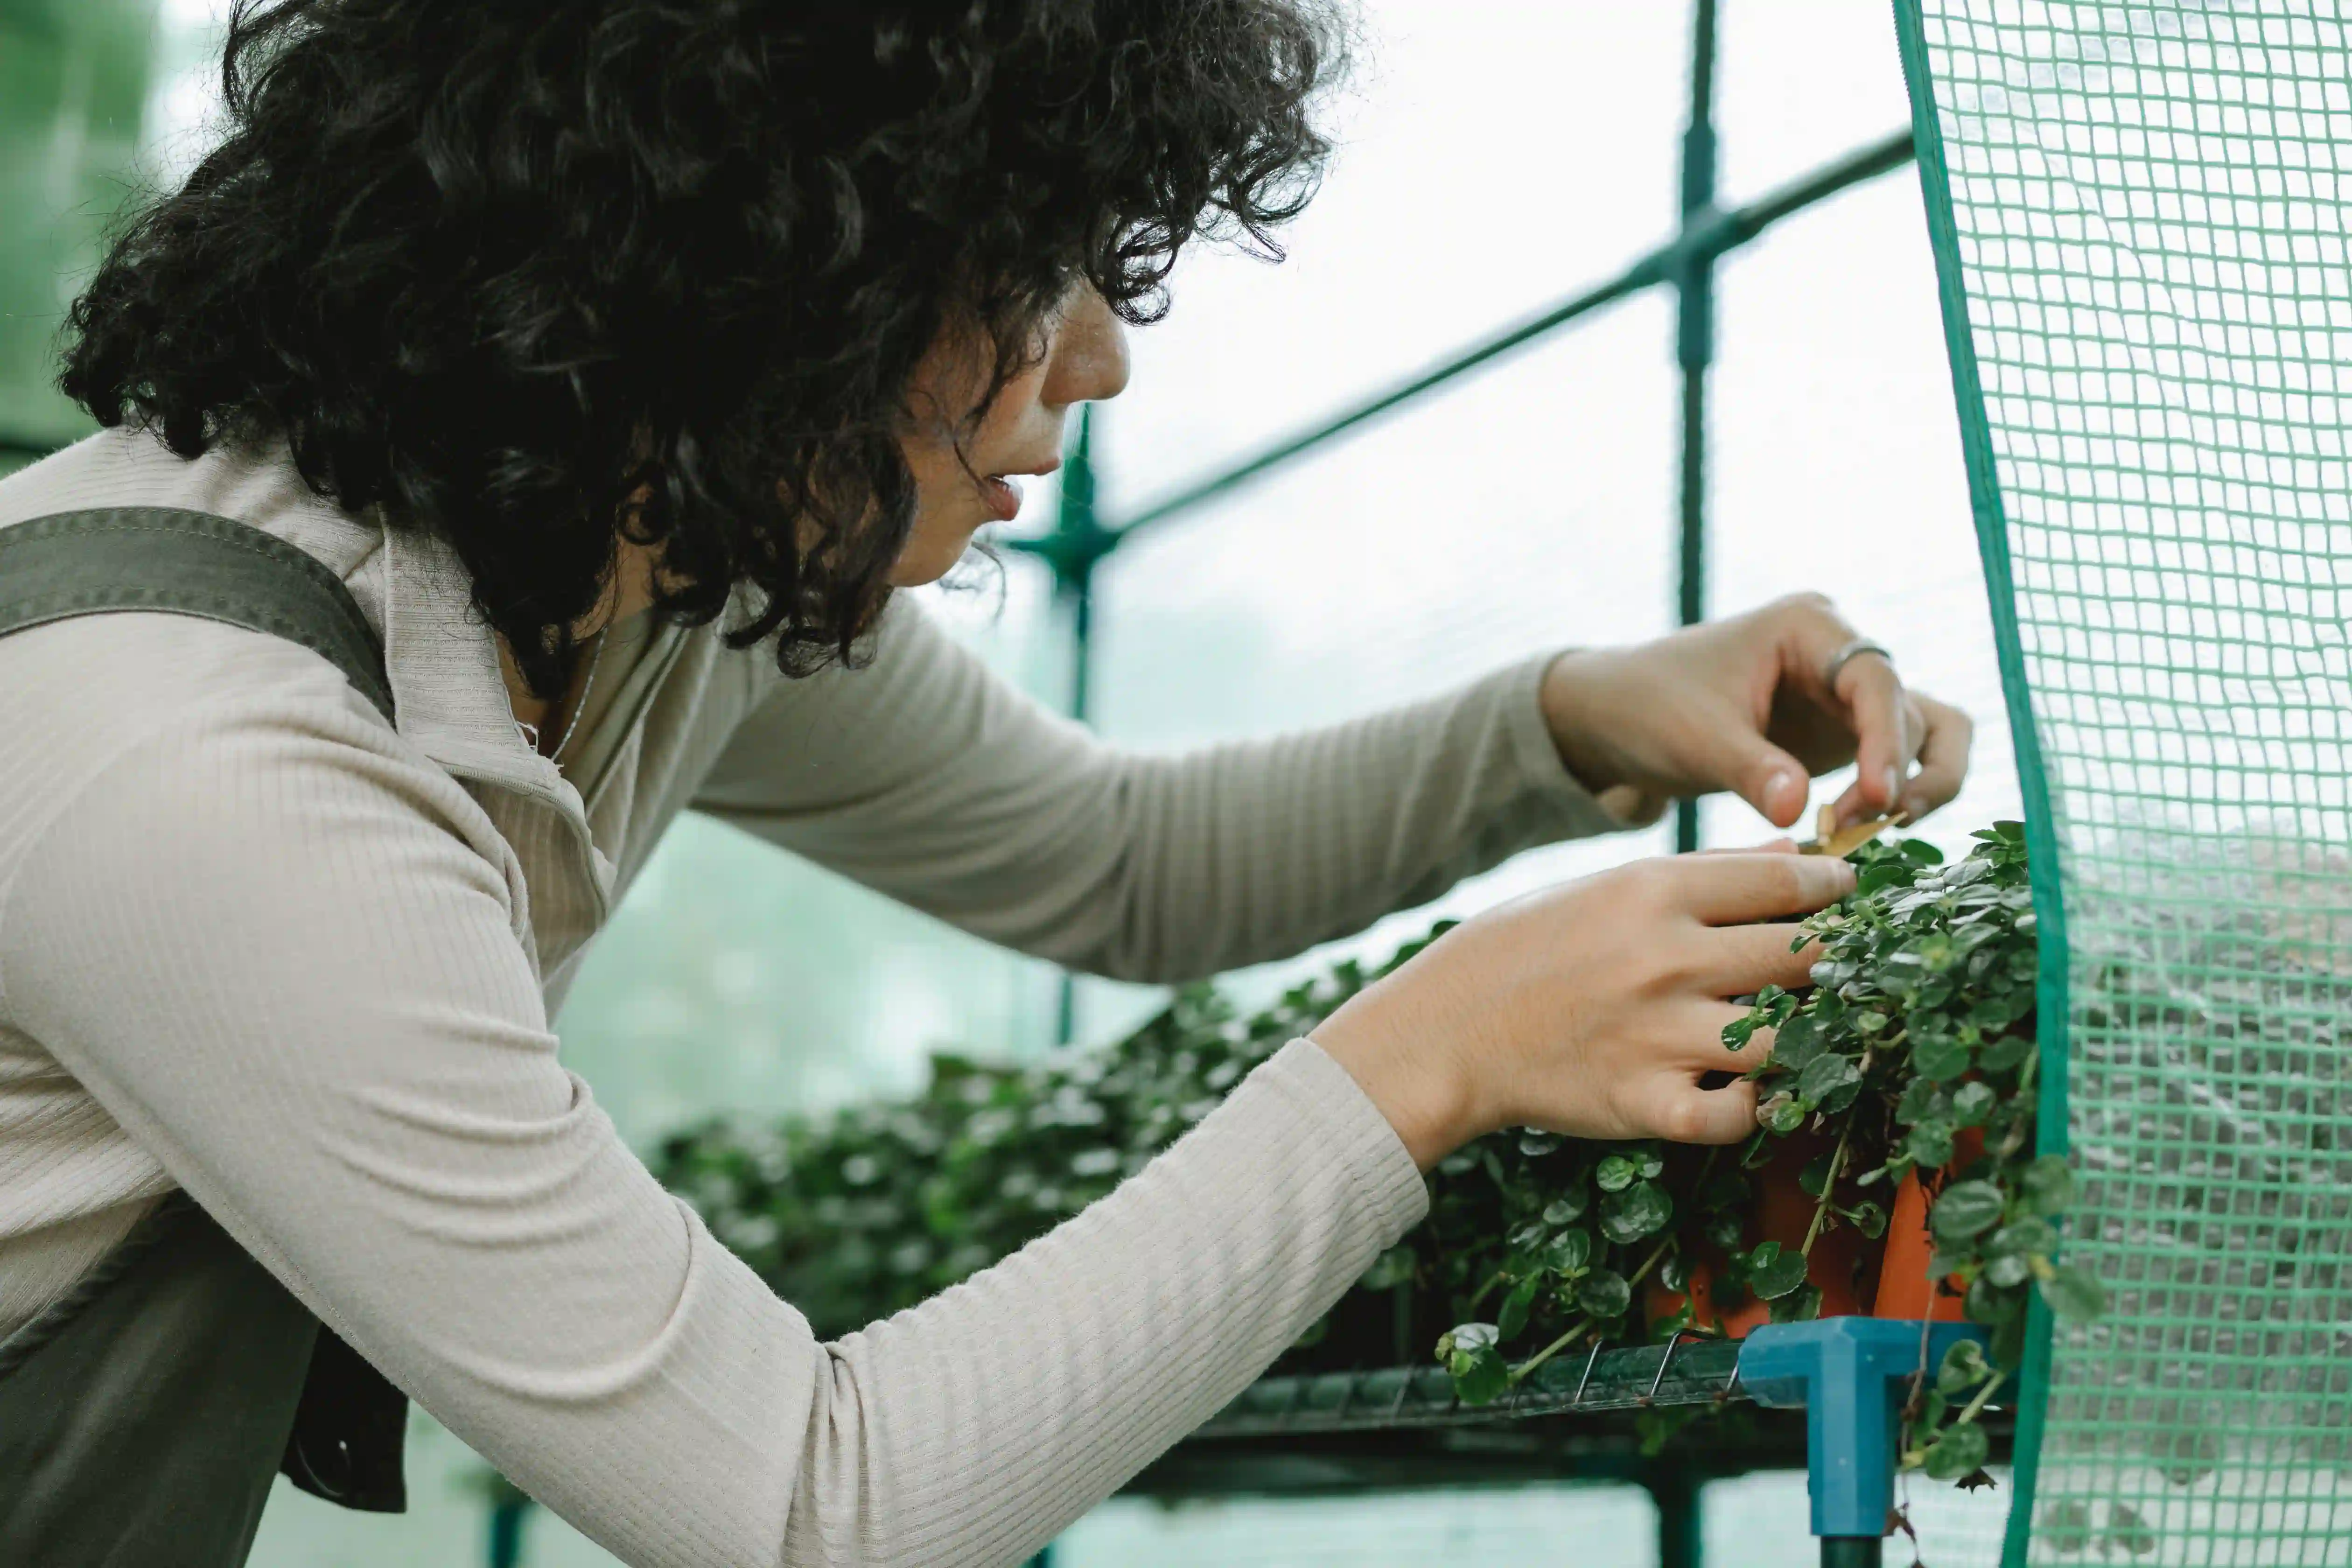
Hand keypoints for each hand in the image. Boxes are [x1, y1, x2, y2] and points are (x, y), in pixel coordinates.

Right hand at [1309, 851, 1855, 1169]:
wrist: (1446, 1031)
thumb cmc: (1524, 950)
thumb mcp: (1604, 889)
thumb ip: (1705, 875)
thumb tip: (1795, 860)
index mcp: (1652, 893)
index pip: (1785, 885)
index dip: (1835, 891)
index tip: (1849, 898)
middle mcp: (1665, 960)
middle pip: (1803, 957)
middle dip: (1834, 960)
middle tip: (1843, 966)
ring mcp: (1658, 1036)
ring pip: (1787, 1039)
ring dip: (1806, 1037)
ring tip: (1803, 1030)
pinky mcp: (1644, 1104)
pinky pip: (1737, 1116)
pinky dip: (1752, 1107)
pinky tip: (1741, 1089)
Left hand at [1539, 593, 1973, 830]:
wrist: (1617, 717)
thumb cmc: (1649, 707)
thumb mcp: (1693, 738)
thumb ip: (1750, 771)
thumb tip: (1800, 811)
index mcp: (1807, 626)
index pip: (1876, 679)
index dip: (1886, 741)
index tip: (1879, 799)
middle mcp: (1840, 651)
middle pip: (1907, 711)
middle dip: (1893, 775)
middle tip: (1854, 830)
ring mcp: (1847, 693)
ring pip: (1924, 733)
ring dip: (1914, 784)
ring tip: (1871, 832)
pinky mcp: (1845, 733)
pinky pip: (1904, 756)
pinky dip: (1902, 791)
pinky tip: (1867, 830)